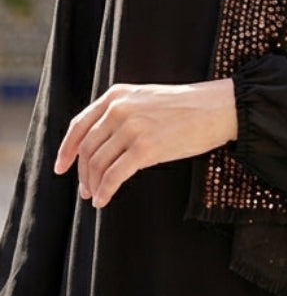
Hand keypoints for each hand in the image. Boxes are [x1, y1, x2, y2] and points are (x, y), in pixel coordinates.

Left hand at [54, 80, 237, 207]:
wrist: (217, 108)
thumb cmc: (186, 107)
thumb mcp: (146, 99)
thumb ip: (121, 112)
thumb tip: (100, 145)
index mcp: (117, 95)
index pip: (80, 124)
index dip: (67, 149)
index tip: (60, 167)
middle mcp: (120, 109)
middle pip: (88, 147)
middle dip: (82, 172)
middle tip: (84, 189)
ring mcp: (132, 128)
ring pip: (98, 163)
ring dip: (93, 184)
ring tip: (95, 196)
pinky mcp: (146, 148)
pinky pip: (114, 175)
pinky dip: (105, 190)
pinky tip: (104, 200)